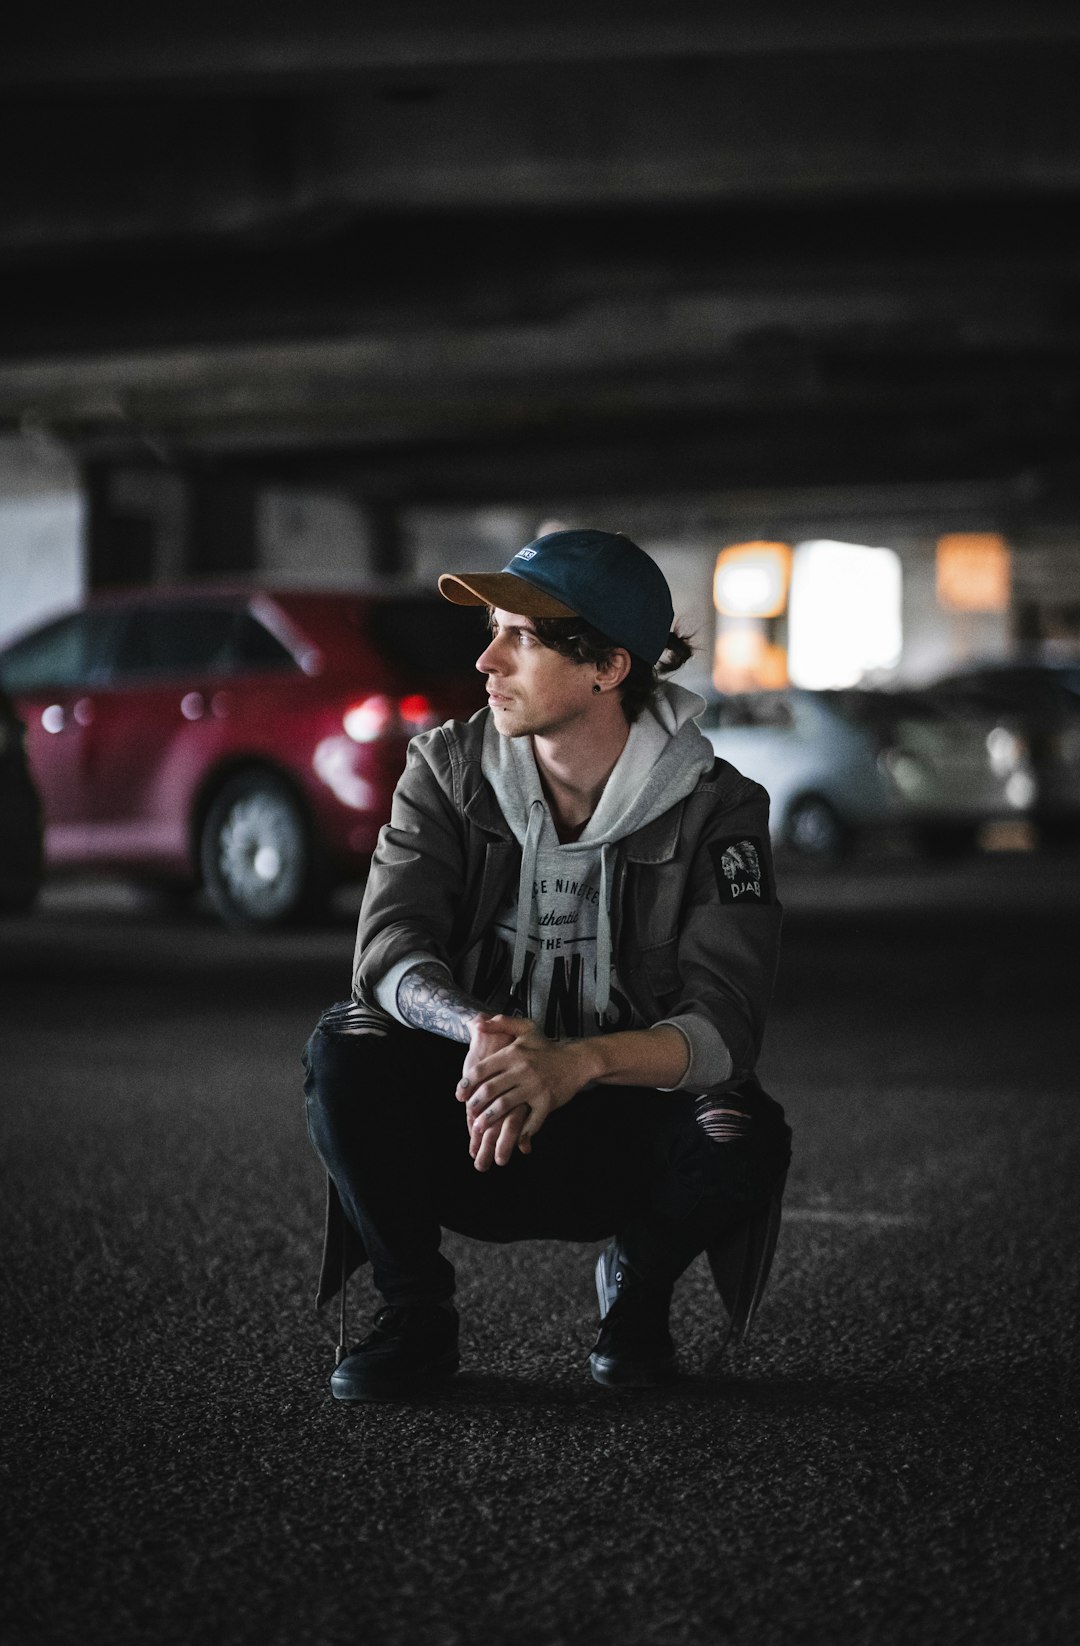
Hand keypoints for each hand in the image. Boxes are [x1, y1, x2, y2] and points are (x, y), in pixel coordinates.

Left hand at [462, 1015, 594, 1170]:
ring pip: (505, 1105)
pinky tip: (510, 1137)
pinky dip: (519, 1131)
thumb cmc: (547, 1047)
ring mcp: (535, 1087)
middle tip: (468, 1113)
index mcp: (514, 1053)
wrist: (577, 1061)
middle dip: (475, 1104)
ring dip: (489, 1119)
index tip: (459, 1095)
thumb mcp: (526, 1029)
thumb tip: (477, 1023)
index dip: (467, 1084)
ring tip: (479, 1127)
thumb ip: (501, 1023)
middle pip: (490, 1089)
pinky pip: (530, 1120)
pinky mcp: (547, 1102)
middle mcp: (523, 1070)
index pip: (482, 1069)